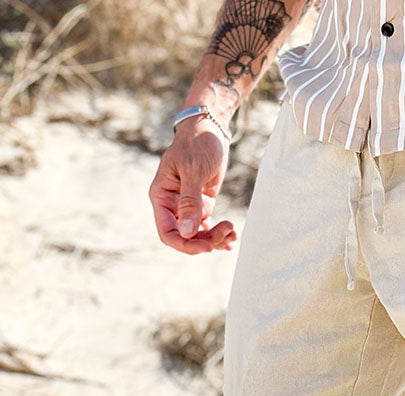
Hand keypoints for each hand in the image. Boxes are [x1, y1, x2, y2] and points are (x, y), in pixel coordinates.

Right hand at [149, 119, 236, 254]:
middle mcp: (171, 205)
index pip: (167, 232)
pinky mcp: (201, 205)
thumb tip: (188, 232)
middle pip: (186, 237)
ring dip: (216, 238)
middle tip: (227, 231)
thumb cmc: (197, 143)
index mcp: (162, 197)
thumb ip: (190, 202)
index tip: (205, 247)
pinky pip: (208, 228)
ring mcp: (187, 207)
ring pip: (199, 236)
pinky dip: (220, 234)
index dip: (185, 244)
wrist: (209, 129)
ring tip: (232, 231)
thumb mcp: (193, 170)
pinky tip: (232, 237)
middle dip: (206, 240)